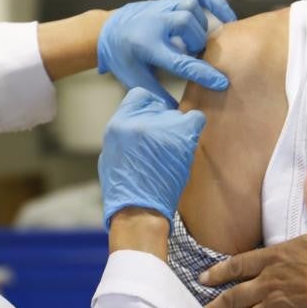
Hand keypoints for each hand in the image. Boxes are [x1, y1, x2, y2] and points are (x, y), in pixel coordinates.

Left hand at [97, 0, 237, 106]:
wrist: (110, 30)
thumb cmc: (126, 59)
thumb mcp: (135, 79)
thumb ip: (157, 95)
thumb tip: (179, 115)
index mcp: (146, 45)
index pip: (179, 61)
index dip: (202, 73)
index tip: (222, 83)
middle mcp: (156, 22)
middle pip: (187, 24)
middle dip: (196, 42)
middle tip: (193, 54)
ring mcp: (165, 7)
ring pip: (192, 8)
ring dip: (200, 26)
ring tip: (194, 42)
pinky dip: (217, 4)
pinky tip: (228, 19)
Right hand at [98, 87, 206, 228]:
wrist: (138, 211)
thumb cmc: (125, 190)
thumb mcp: (111, 154)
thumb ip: (124, 132)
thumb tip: (140, 121)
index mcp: (116, 124)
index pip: (139, 96)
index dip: (149, 107)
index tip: (153, 122)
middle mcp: (136, 121)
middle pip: (160, 105)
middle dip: (164, 122)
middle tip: (164, 145)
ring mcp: (159, 127)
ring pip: (177, 115)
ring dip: (177, 131)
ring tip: (172, 154)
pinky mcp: (179, 136)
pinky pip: (195, 118)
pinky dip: (194, 129)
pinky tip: (187, 145)